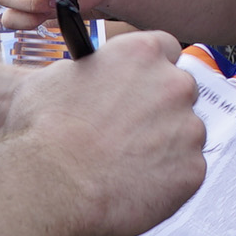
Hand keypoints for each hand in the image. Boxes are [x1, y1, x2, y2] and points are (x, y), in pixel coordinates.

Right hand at [10, 31, 208, 235]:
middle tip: (128, 131)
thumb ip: (84, 70)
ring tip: (125, 163)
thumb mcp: (51, 78)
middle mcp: (173, 85)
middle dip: (159, 108)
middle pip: (179, 91)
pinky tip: (134, 184)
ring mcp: (189, 128)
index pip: (165, 49)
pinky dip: (167, 179)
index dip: (149, 70)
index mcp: (142, 54)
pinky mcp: (193, 169)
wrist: (51, 187)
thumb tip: (82, 74)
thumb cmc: (43, 132)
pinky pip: (186, 170)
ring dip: (165, 145)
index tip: (139, 84)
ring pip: (185, 133)